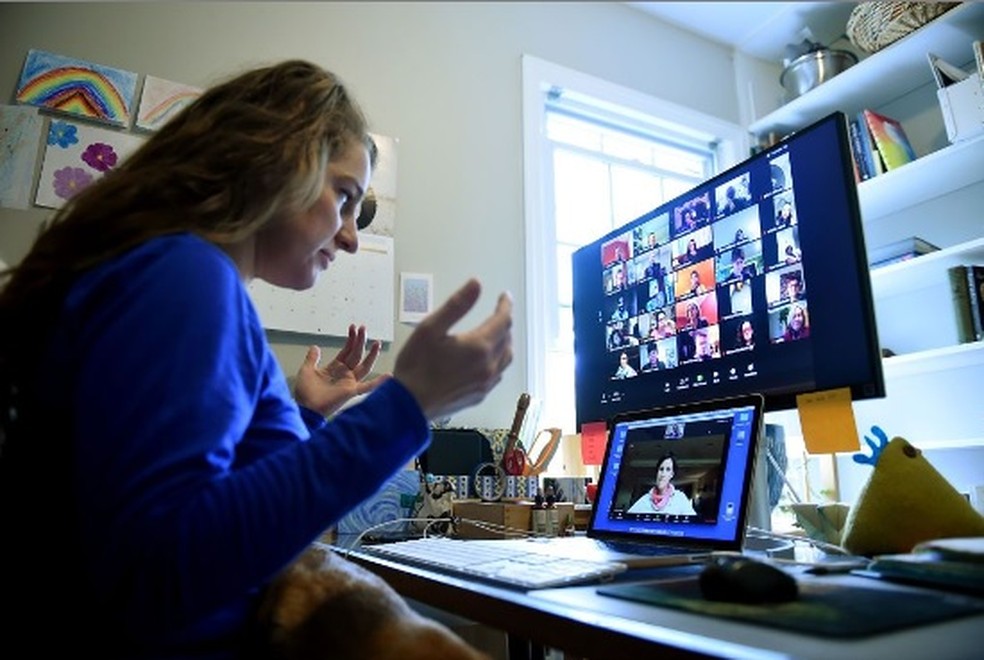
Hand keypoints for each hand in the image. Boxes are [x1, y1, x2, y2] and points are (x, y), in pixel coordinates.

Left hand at [293, 324, 389, 416]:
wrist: (305, 408)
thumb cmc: (305, 393)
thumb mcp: (307, 371)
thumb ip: (312, 359)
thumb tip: (315, 347)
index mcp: (335, 368)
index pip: (347, 350)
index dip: (351, 339)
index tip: (353, 328)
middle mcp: (345, 374)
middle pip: (357, 354)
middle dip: (360, 341)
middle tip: (363, 328)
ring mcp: (349, 382)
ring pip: (364, 366)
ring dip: (371, 355)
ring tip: (376, 343)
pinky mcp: (351, 391)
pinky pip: (368, 386)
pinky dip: (379, 382)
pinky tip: (389, 376)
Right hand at [394, 278, 512, 419]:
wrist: (409, 406)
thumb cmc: (415, 367)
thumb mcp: (430, 328)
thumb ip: (456, 305)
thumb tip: (476, 285)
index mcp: (479, 347)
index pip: (503, 320)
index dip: (505, 305)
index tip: (504, 297)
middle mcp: (488, 366)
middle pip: (507, 338)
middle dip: (505, 322)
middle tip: (498, 312)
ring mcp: (485, 383)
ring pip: (506, 358)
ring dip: (505, 342)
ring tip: (497, 333)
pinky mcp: (479, 395)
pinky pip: (498, 374)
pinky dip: (498, 361)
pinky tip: (488, 359)